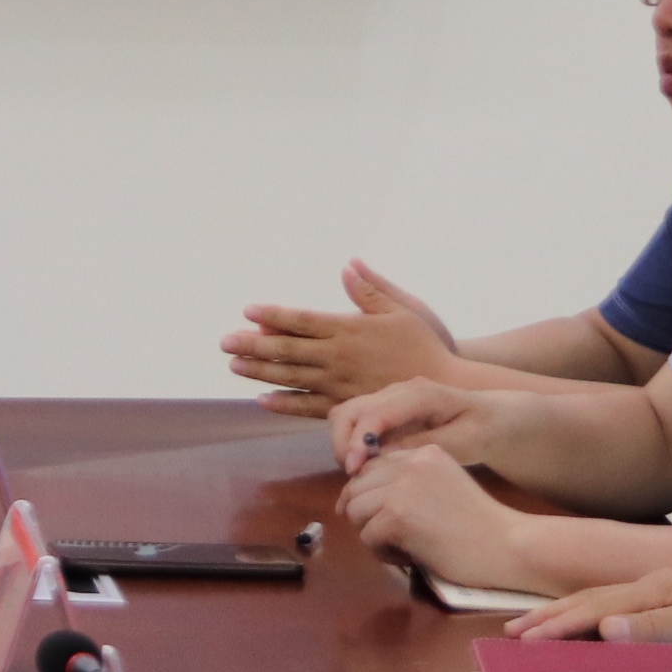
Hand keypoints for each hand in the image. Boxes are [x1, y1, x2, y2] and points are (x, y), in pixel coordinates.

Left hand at [225, 260, 460, 413]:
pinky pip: (310, 407)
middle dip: (254, 344)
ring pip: (292, 377)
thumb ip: (371, 289)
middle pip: (289, 349)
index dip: (273, 315)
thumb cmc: (426, 344)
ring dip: (261, 371)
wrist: (447, 388)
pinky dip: (285, 403)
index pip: (303, 320)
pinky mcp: (348, 407)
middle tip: (224, 341)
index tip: (247, 311)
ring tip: (234, 365)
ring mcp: (341, 385)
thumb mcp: (402, 309)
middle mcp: (340, 357)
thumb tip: (348, 265)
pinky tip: (262, 400)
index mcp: (350, 329)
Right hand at [326, 373, 500, 474]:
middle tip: (352, 474)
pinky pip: (357, 424)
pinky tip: (366, 467)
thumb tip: (382, 455)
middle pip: (350, 409)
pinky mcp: (386, 411)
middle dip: (342, 442)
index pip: (375, 413)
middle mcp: (398, 391)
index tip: (353, 469)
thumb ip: (423, 446)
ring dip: (344, 443)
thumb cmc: (483, 431)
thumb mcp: (463, 443)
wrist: (494, 419)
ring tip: (358, 473)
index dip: (358, 441)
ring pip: (347, 415)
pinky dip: (352, 444)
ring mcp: (389, 398)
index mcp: (420, 394)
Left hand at [338, 442, 534, 588]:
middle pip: (356, 486)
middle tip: (390, 537)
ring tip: (400, 547)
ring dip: (372, 534)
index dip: (369, 494)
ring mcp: (402, 488)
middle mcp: (410, 463)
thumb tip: (356, 496)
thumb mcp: (443, 487)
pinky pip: (367, 536)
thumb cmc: (480, 526)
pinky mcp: (398, 516)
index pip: (372, 466)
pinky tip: (409, 558)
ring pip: (355, 510)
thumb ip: (409, 483)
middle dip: (365, 515)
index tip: (379, 517)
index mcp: (423, 453)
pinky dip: (382, 553)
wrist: (509, 547)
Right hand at [512, 568, 671, 643]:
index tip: (525, 639)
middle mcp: (650, 585)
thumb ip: (656, 626)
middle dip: (548, 615)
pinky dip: (588, 615)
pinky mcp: (669, 603)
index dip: (557, 624)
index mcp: (654, 588)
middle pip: (588, 599)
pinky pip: (615, 607)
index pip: (594, 607)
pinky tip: (584, 624)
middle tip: (511, 632)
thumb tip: (604, 629)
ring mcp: (659, 592)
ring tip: (533, 625)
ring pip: (598, 600)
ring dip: (562, 613)